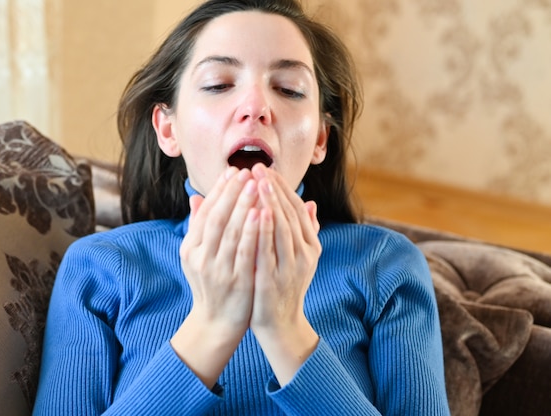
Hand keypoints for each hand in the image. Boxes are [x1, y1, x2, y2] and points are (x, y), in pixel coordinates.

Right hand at [171, 167, 259, 387]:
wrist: (217, 323)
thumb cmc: (211, 284)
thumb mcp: (198, 256)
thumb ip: (199, 228)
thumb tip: (196, 197)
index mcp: (191, 248)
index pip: (205, 213)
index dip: (219, 191)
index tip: (232, 172)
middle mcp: (200, 257)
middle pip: (217, 218)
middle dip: (232, 193)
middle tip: (246, 172)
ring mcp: (217, 270)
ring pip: (231, 232)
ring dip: (243, 206)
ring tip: (254, 185)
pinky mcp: (236, 281)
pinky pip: (245, 251)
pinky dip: (252, 231)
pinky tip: (260, 213)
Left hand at [249, 164, 321, 384]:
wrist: (280, 325)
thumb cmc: (284, 286)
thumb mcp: (297, 257)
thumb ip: (304, 230)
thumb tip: (310, 202)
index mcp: (310, 246)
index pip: (296, 209)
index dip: (281, 187)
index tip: (265, 169)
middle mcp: (304, 254)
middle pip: (290, 214)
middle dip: (273, 189)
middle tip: (257, 167)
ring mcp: (291, 267)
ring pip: (283, 228)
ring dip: (270, 203)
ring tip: (256, 182)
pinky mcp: (276, 280)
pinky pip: (270, 251)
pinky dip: (264, 230)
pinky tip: (255, 213)